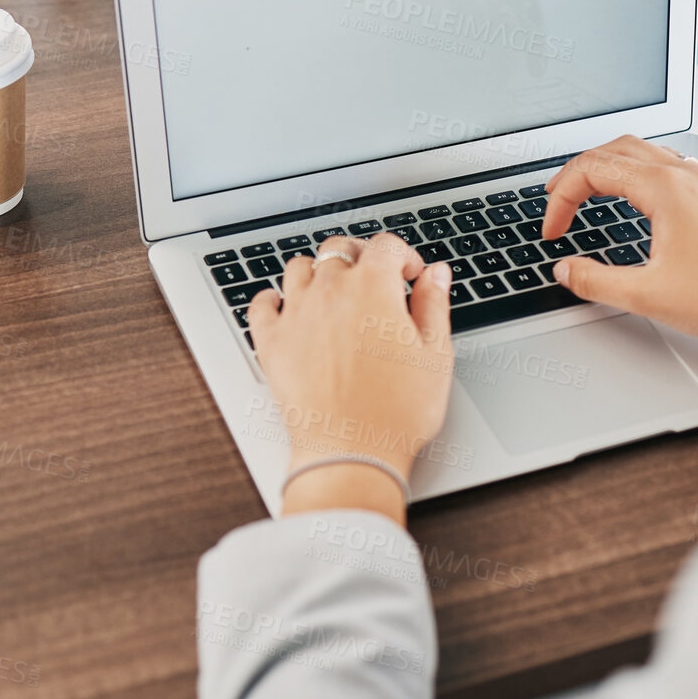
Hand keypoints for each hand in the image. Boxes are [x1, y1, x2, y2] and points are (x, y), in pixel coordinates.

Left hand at [248, 233, 454, 523]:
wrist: (351, 453)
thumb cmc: (398, 411)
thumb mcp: (435, 355)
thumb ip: (434, 305)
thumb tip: (436, 274)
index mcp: (373, 287)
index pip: (386, 244)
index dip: (404, 255)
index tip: (411, 276)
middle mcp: (329, 291)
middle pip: (339, 249)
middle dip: (361, 256)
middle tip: (374, 279)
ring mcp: (296, 314)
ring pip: (299, 267)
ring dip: (318, 272)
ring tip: (333, 293)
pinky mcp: (271, 343)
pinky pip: (261, 303)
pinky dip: (272, 298)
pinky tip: (285, 307)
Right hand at [541, 137, 697, 390]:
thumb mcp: (647, 296)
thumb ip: (595, 281)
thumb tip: (566, 270)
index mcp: (664, 188)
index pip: (592, 169)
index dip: (561, 198)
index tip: (553, 231)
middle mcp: (688, 175)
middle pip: (617, 148)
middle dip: (579, 171)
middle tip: (558, 197)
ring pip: (651, 152)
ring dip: (614, 167)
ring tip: (595, 191)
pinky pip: (678, 167)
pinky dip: (647, 176)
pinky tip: (647, 203)